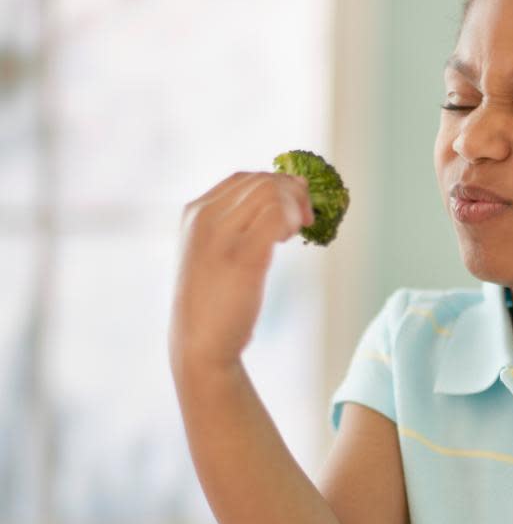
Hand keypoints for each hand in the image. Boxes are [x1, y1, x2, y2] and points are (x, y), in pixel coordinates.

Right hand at [168, 171, 314, 370]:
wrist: (199, 345)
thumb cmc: (215, 300)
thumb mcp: (215, 251)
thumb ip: (238, 222)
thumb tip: (290, 190)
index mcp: (195, 212)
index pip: (245, 178)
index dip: (278, 187)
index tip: (293, 211)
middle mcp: (204, 217)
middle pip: (262, 181)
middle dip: (293, 195)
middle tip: (305, 221)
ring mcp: (220, 235)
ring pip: (271, 192)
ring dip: (294, 208)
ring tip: (294, 234)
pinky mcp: (241, 256)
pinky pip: (276, 216)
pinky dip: (291, 221)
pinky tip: (289, 240)